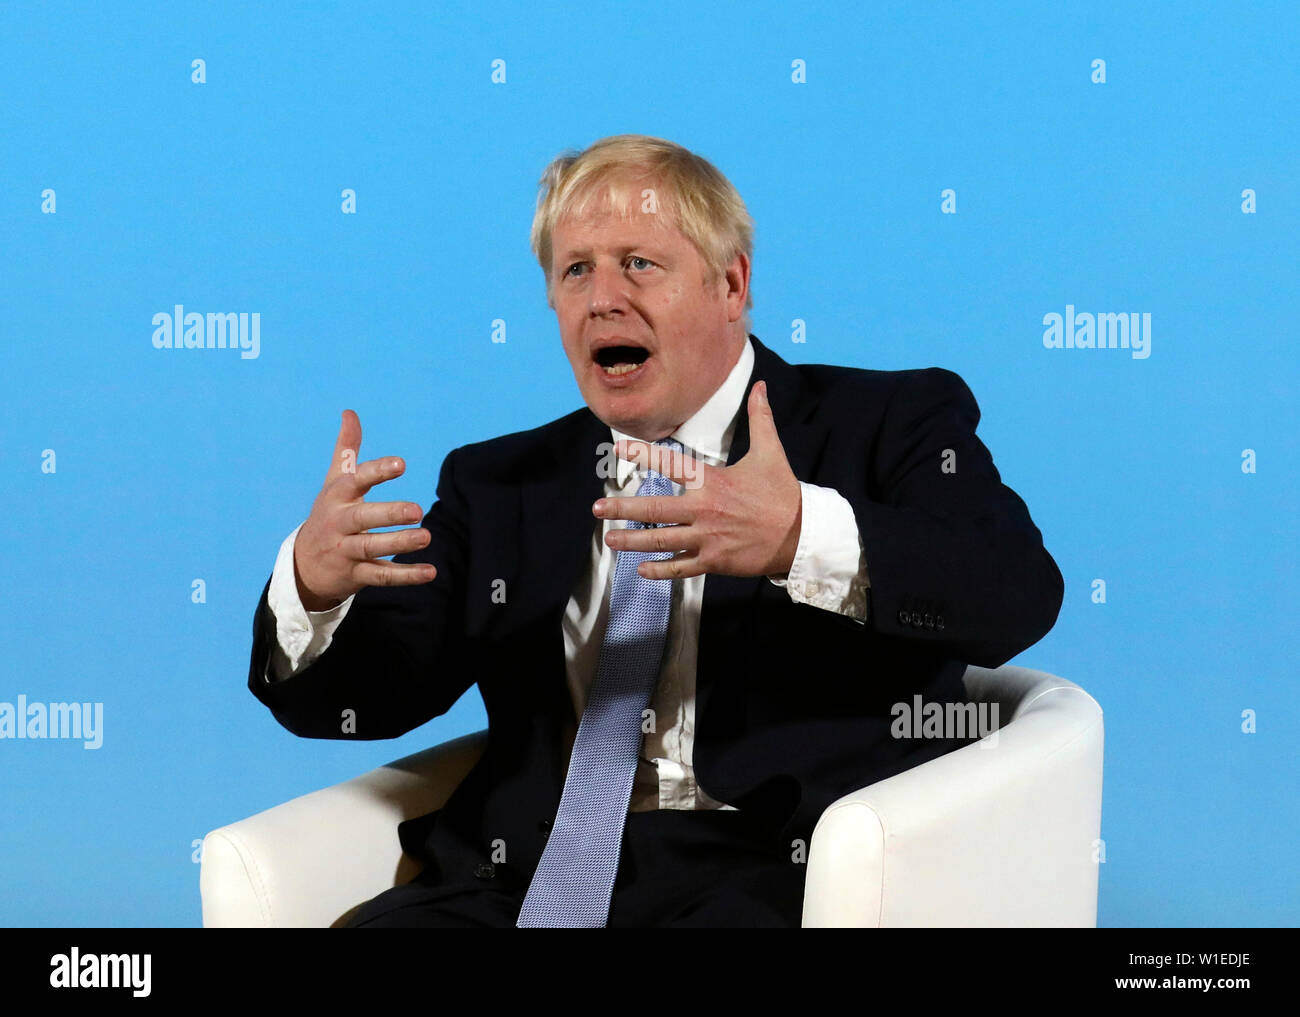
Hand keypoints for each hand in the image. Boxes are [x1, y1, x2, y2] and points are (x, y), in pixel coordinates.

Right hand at [292, 410, 436, 610]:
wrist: (304, 564)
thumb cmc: (329, 514)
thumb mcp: (335, 482)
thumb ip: (347, 449)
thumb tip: (350, 412)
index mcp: (337, 497)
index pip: (356, 481)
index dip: (377, 472)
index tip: (401, 464)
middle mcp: (339, 523)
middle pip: (363, 518)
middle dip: (389, 514)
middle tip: (418, 510)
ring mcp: (345, 550)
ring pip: (372, 547)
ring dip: (399, 544)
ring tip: (427, 537)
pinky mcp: (355, 575)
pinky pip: (381, 576)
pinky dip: (406, 576)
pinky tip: (430, 572)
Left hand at [595, 381, 801, 580]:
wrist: (802, 535)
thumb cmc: (783, 493)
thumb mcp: (771, 452)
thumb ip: (760, 418)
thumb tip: (761, 386)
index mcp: (714, 483)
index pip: (672, 464)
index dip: (643, 454)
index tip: (618, 449)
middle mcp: (705, 511)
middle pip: (656, 510)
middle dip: (623, 509)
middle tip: (598, 508)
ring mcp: (708, 539)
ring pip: (662, 541)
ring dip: (633, 542)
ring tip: (610, 540)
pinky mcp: (714, 561)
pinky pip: (681, 568)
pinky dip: (660, 570)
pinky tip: (640, 571)